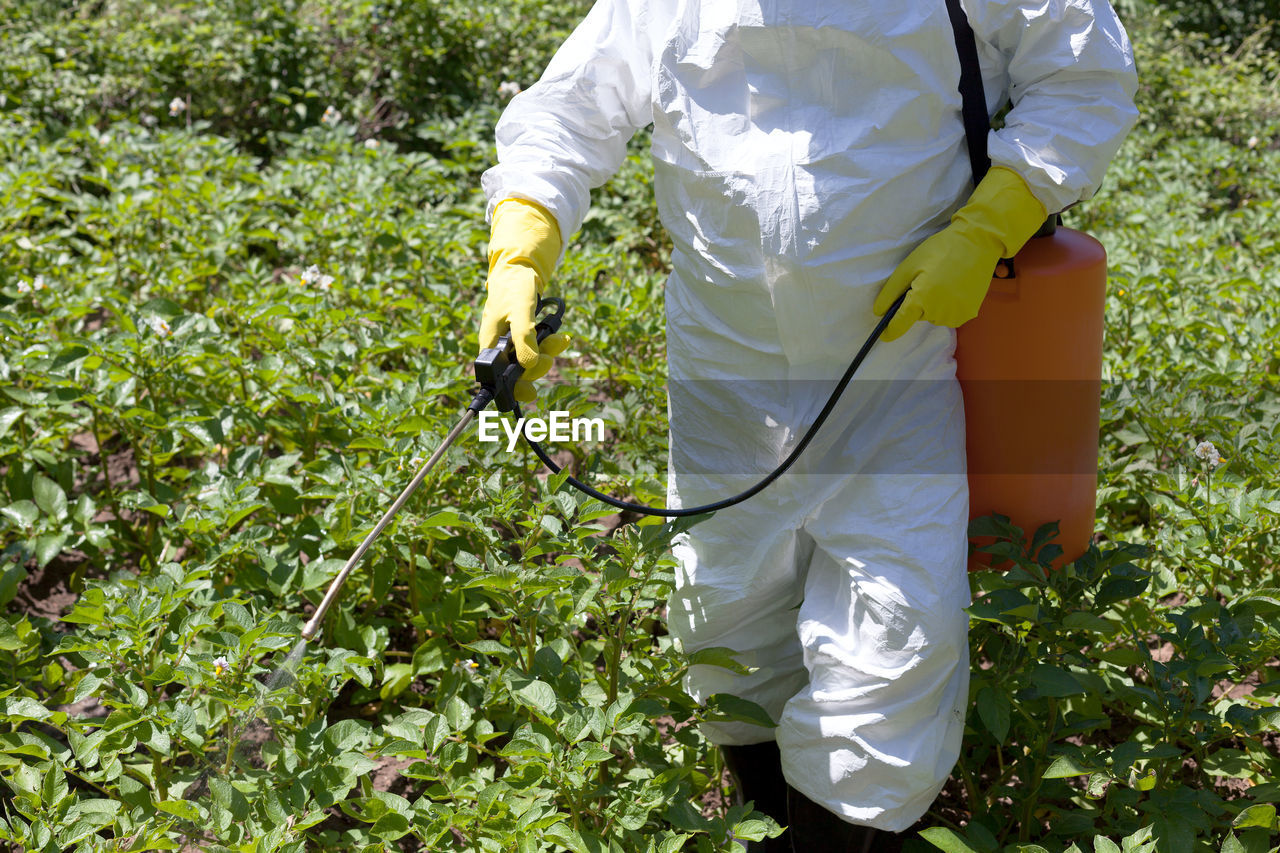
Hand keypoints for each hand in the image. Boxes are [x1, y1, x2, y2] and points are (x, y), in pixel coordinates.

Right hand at [479, 198, 570, 402]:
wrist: (520, 268)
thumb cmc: (514, 287)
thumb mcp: (520, 310)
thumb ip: (523, 337)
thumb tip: (529, 365)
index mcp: (491, 345)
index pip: (497, 378)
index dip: (511, 389)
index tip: (529, 394)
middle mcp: (500, 347)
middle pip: (519, 372)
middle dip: (538, 366)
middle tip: (550, 358)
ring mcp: (513, 342)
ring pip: (533, 360)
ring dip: (549, 353)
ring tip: (561, 340)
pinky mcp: (525, 336)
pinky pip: (540, 347)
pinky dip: (552, 344)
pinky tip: (562, 337)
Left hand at [873, 166, 1046, 341]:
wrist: (977, 243)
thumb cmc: (940, 250)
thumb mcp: (909, 266)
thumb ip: (891, 292)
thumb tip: (879, 312)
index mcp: (922, 299)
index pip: (900, 324)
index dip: (890, 330)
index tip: (883, 334)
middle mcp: (939, 312)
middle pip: (918, 316)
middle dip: (917, 303)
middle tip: (927, 280)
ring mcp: (956, 314)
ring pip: (934, 316)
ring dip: (933, 305)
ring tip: (943, 281)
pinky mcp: (969, 313)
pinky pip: (949, 315)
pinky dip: (947, 306)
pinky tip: (954, 288)